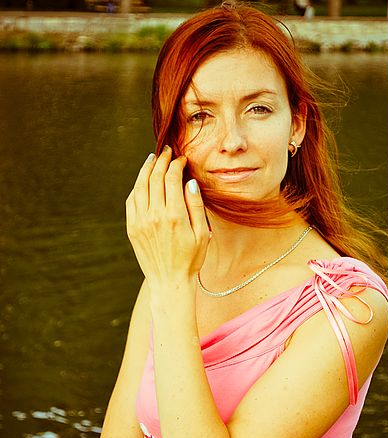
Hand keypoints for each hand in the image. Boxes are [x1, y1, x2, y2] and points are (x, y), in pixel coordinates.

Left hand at [125, 147, 208, 291]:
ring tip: (152, 159)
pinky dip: (137, 187)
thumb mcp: (202, 234)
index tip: (181, 160)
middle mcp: (154, 216)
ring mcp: (140, 222)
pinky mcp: (132, 228)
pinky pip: (131, 200)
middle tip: (167, 152)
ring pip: (140, 186)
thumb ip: (196, 206)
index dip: (176, 165)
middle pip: (155, 178)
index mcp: (174, 216)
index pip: (171, 179)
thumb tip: (189, 182)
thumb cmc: (191, 259)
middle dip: (161, 161)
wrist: (169, 282)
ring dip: (146, 169)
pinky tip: (142, 181)